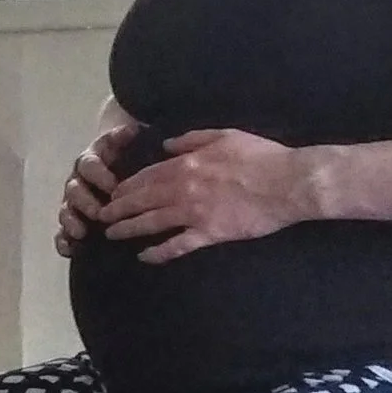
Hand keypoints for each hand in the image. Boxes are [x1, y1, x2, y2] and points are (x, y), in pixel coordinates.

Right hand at [54, 118, 140, 257]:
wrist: (117, 167)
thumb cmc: (124, 157)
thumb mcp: (125, 144)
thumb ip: (125, 137)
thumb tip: (131, 129)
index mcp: (91, 161)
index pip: (90, 165)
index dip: (100, 176)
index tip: (114, 187)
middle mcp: (78, 181)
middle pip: (74, 190)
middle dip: (85, 202)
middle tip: (100, 213)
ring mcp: (72, 203)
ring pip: (65, 211)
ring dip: (71, 222)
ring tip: (81, 233)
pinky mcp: (71, 221)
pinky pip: (61, 233)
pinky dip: (63, 242)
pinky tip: (69, 250)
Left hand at [99, 128, 315, 262]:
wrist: (289, 182)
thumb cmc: (262, 156)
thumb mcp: (225, 135)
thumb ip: (192, 139)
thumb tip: (166, 144)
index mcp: (187, 164)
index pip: (147, 175)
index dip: (127, 186)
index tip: (114, 193)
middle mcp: (184, 188)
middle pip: (141, 199)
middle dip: (118, 208)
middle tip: (102, 216)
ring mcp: (194, 212)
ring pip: (151, 222)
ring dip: (128, 228)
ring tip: (112, 234)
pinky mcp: (209, 233)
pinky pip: (177, 245)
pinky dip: (158, 252)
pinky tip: (144, 257)